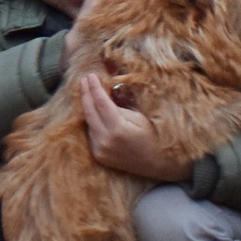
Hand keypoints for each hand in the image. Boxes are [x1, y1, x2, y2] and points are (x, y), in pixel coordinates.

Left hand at [76, 74, 191, 182]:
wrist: (156, 164)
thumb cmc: (151, 137)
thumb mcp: (138, 118)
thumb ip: (118, 108)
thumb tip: (102, 96)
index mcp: (118, 129)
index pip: (101, 103)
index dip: (94, 88)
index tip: (90, 76)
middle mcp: (105, 140)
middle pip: (89, 112)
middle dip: (86, 94)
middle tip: (84, 80)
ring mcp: (100, 150)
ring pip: (88, 122)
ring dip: (88, 107)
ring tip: (88, 93)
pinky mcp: (98, 156)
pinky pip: (91, 134)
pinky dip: (92, 122)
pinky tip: (94, 112)